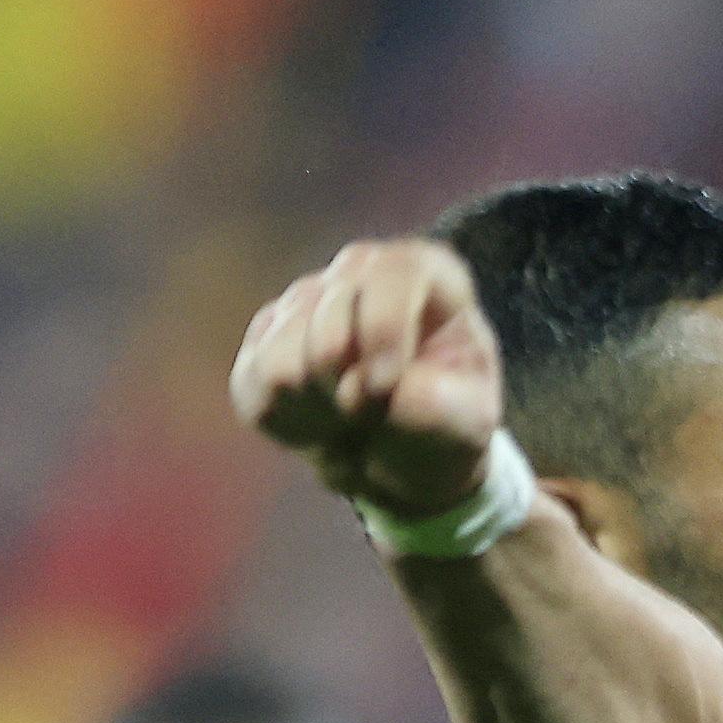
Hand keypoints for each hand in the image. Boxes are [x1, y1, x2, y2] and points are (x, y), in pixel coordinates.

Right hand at [231, 239, 507, 524]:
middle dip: (348, 388)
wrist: (402, 451)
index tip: (383, 387)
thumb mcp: (467, 421)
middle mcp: (360, 270)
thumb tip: (365, 386)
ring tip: (350, 419)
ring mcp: (306, 297)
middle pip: (326, 320)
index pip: (392, 273)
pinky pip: (255, 384)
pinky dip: (288, 421)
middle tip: (375, 415)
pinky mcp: (265, 335)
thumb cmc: (444, 421)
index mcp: (424, 272)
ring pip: (283, 360)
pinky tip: (319, 421)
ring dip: (319, 410)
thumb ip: (433, 403)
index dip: (383, 329)